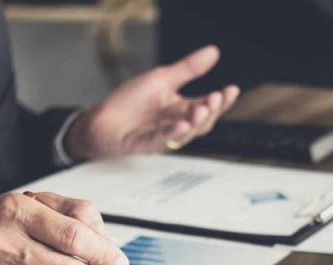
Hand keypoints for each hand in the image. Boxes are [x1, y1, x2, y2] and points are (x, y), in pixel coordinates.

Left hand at [65, 45, 240, 159]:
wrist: (100, 119)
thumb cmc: (130, 101)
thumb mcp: (162, 79)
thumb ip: (188, 69)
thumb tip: (213, 52)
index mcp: (181, 109)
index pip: (207, 106)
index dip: (221, 101)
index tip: (232, 90)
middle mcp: (176, 124)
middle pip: (202, 122)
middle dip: (211, 111)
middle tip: (215, 98)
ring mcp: (163, 136)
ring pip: (187, 134)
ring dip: (196, 122)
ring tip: (202, 109)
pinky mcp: (146, 144)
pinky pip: (163, 141)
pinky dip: (173, 134)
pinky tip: (182, 126)